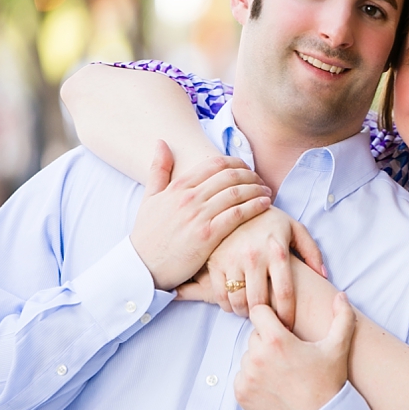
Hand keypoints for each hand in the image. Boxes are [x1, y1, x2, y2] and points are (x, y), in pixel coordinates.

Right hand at [130, 141, 271, 289]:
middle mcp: (189, 198)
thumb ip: (158, 170)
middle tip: (261, 180)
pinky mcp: (207, 236)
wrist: (142, 267)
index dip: (236, 163)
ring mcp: (198, 216)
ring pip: (236, 193)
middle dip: (250, 175)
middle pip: (229, 176)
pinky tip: (265, 204)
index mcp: (177, 187)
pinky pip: (237, 215)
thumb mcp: (149, 198)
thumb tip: (162, 142)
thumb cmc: (147, 235)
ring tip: (267, 192)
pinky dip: (254, 206)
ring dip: (257, 189)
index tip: (247, 168)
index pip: (214, 164)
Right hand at [177, 208, 323, 327]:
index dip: (287, 315)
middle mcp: (254, 256)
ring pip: (238, 302)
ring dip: (246, 313)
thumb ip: (312, 252)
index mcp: (277, 251)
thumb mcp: (296, 230)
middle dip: (266, 319)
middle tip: (270, 323)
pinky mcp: (215, 261)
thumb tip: (323, 276)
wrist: (238, 203)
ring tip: (253, 312)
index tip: (288, 326)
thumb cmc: (271, 221)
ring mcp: (232, 259)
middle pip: (259, 303)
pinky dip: (228, 306)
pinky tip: (236, 304)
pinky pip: (220, 295)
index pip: (285, 294)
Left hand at [234, 292, 354, 409]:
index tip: (283, 328)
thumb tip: (341, 295)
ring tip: (283, 373)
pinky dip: (254, 379)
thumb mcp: (337, 348)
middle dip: (268, 341)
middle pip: (254, 335)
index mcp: (276, 341)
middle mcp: (257, 357)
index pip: (259, 311)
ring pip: (248, 356)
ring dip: (260, 360)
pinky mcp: (241, 394)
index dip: (271, 317)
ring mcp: (247, 377)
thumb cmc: (329, 383)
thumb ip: (341, 317)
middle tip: (289, 355)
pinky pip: (242, 377)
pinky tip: (274, 386)